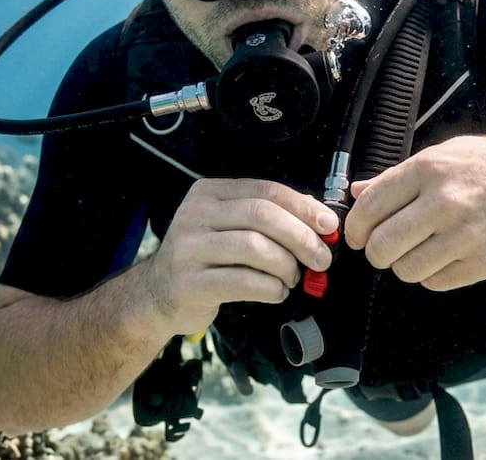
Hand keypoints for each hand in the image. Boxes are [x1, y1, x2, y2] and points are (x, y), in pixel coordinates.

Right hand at [140, 178, 336, 334]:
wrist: (157, 294)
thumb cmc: (205, 259)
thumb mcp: (229, 227)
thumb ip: (268, 218)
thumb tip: (319, 219)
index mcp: (209, 193)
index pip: (265, 191)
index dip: (303, 207)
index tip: (328, 226)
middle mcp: (195, 214)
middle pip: (261, 215)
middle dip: (300, 237)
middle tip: (321, 258)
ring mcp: (188, 248)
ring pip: (254, 247)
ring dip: (285, 265)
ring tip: (293, 278)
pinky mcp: (189, 282)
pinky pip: (243, 281)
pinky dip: (270, 288)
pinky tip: (276, 292)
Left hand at [344, 134, 485, 290]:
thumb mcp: (447, 155)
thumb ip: (399, 177)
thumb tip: (357, 192)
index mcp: (429, 170)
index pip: (369, 208)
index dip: (356, 228)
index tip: (358, 235)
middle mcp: (444, 203)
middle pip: (382, 246)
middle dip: (376, 252)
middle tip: (385, 249)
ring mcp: (466, 236)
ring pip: (406, 270)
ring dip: (406, 265)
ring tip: (421, 250)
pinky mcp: (484, 263)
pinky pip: (436, 282)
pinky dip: (433, 275)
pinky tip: (446, 257)